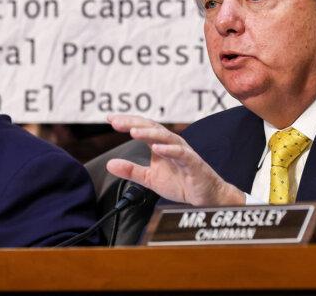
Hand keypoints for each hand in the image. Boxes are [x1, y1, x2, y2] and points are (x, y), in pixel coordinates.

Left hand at [105, 115, 245, 206]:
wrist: (205, 197)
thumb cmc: (181, 183)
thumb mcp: (150, 178)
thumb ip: (131, 170)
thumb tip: (110, 164)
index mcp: (161, 144)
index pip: (143, 128)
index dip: (127, 122)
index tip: (110, 119)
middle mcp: (171, 143)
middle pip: (151, 127)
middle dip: (133, 123)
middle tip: (116, 122)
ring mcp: (183, 151)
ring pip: (165, 137)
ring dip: (148, 133)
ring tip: (133, 132)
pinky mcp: (193, 163)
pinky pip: (181, 153)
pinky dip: (169, 149)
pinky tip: (157, 148)